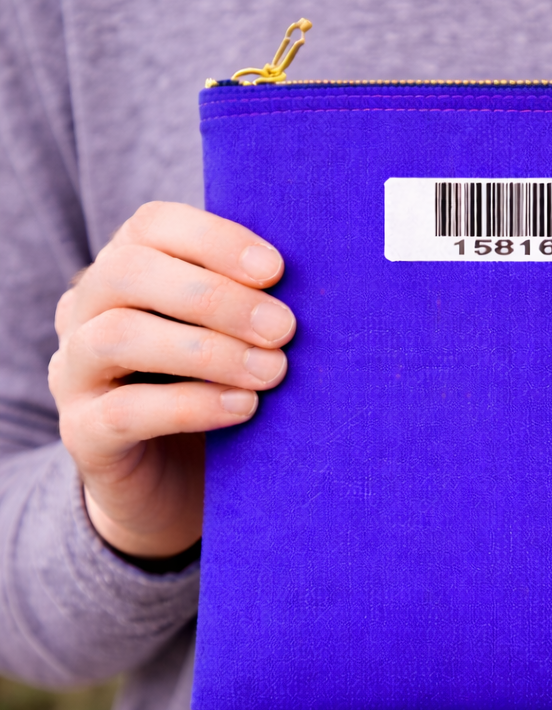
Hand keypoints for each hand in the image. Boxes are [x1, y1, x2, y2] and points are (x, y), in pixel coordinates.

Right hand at [49, 202, 294, 558]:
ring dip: (207, 350)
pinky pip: (124, 411)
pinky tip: (242, 408)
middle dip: (216, 297)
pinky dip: (190, 405)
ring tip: (271, 371)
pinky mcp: (82, 433)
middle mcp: (86, 311)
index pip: (153, 226)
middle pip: (129, 272)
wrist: (176, 483)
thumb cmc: (217, 389)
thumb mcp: (236, 338)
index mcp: (126, 270)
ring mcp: (74, 371)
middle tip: (283, 328)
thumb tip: (318, 282)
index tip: (276, 270)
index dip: (215, 239)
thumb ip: (254, 304)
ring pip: (119, 337)